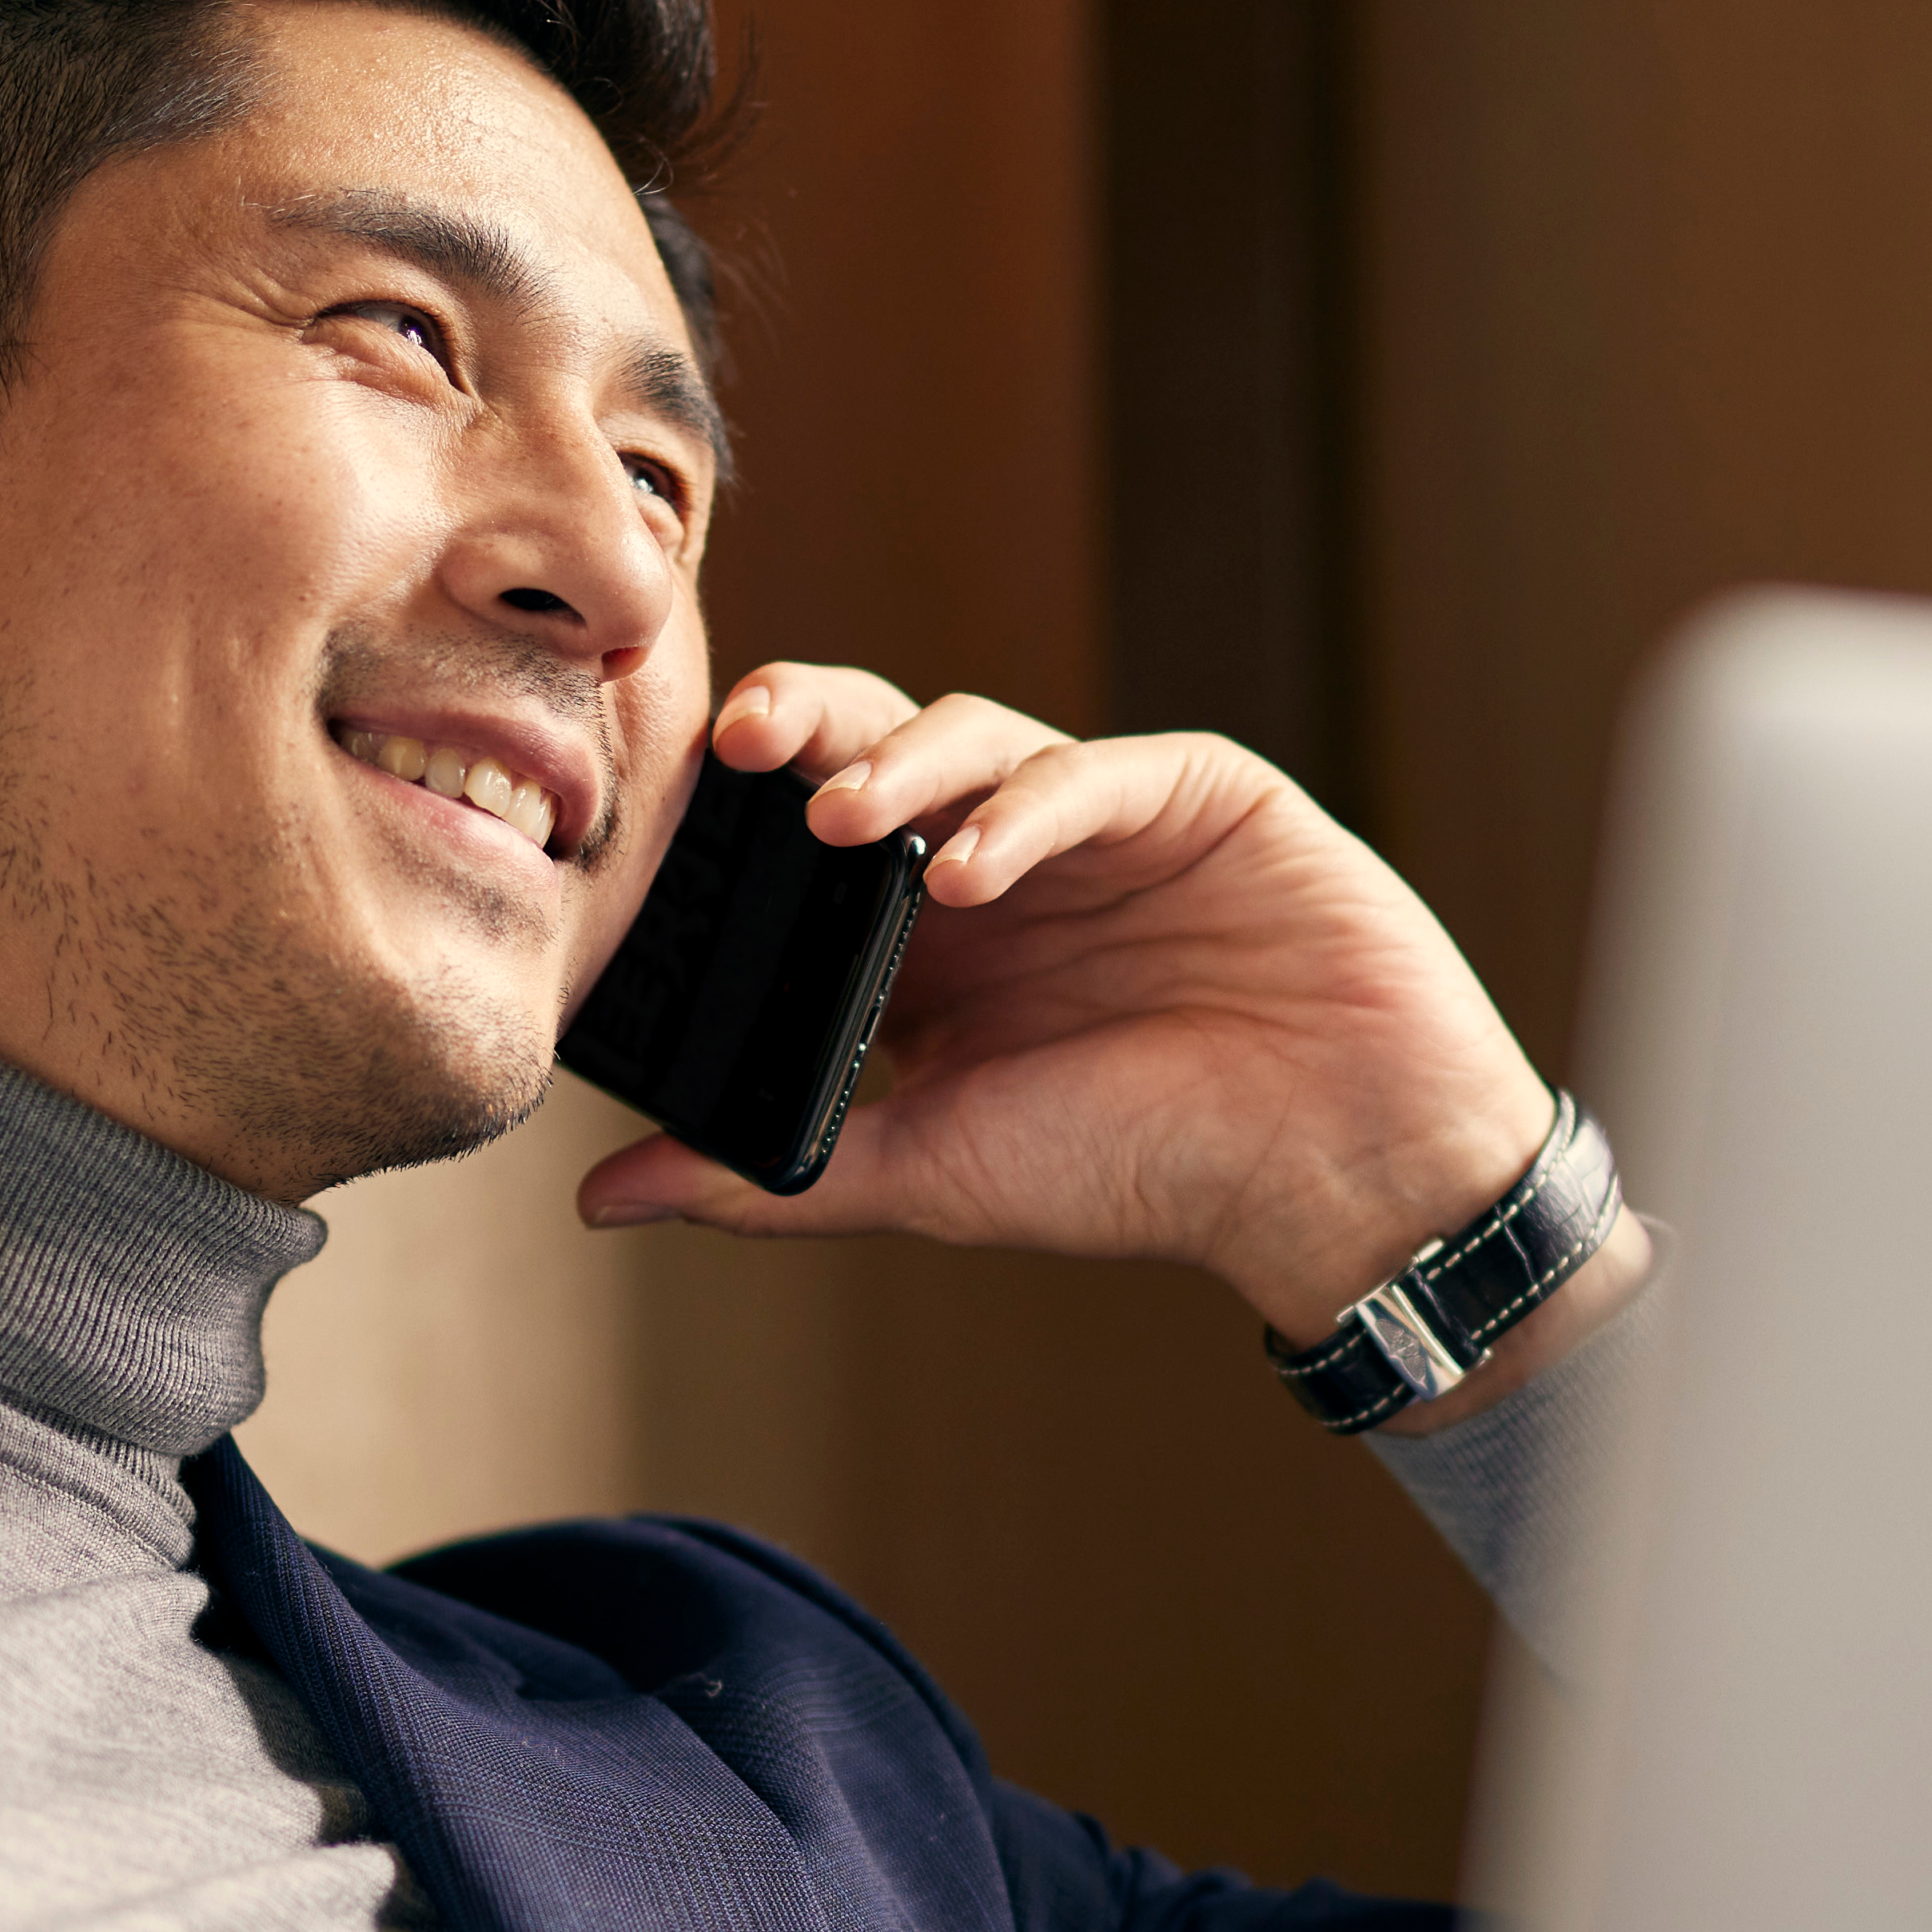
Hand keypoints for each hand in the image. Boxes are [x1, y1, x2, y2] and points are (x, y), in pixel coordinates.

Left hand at [567, 668, 1652, 1399]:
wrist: (1334, 1172)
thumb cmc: (1145, 1174)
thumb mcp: (931, 1171)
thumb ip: (773, 1175)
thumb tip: (597, 1200)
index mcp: (930, 944)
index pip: (805, 840)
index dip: (735, 818)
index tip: (657, 822)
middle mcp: (1002, 863)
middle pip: (873, 749)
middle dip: (798, 730)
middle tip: (730, 744)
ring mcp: (1098, 821)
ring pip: (971, 736)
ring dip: (895, 768)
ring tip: (840, 823)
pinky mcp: (1194, 793)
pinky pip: (1090, 772)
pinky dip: (1020, 812)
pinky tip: (968, 874)